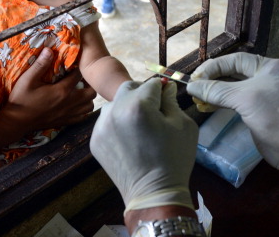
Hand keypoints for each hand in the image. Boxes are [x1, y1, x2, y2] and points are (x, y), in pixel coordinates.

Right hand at [5, 48, 95, 131]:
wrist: (17, 122)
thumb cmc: (21, 99)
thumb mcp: (28, 79)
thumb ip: (40, 64)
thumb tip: (49, 49)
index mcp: (62, 91)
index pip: (79, 75)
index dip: (80, 67)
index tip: (76, 63)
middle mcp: (69, 103)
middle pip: (91, 93)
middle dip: (89, 84)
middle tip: (81, 78)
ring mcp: (68, 114)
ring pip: (89, 106)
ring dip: (88, 97)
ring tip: (80, 90)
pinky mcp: (65, 122)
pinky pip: (82, 116)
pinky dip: (83, 110)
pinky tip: (76, 104)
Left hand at [90, 79, 197, 213]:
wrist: (153, 193)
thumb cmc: (174, 158)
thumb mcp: (183, 126)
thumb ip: (171, 101)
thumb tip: (166, 87)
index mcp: (139, 105)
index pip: (152, 84)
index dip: (162, 89)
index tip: (167, 97)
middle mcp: (115, 110)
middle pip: (129, 88)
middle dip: (142, 94)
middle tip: (154, 109)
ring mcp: (101, 126)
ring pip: (116, 104)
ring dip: (127, 107)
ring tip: (140, 126)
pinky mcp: (95, 140)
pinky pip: (107, 122)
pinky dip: (118, 124)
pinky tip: (129, 139)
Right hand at [186, 52, 278, 177]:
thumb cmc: (276, 118)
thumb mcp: (244, 100)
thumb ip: (216, 91)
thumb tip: (190, 87)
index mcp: (272, 66)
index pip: (236, 60)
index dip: (214, 67)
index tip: (195, 77)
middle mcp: (269, 75)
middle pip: (234, 71)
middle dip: (213, 78)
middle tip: (194, 85)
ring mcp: (265, 92)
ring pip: (234, 86)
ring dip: (215, 91)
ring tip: (197, 96)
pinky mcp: (259, 107)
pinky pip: (236, 98)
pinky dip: (222, 101)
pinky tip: (206, 105)